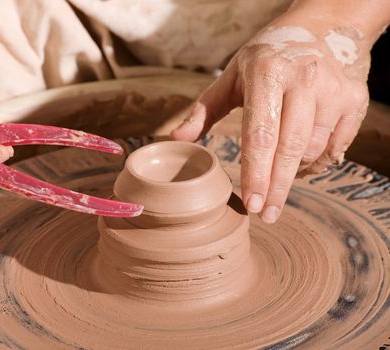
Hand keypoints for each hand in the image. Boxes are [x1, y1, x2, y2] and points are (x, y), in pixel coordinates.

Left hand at [171, 11, 374, 222]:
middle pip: (289, 149)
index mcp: (267, 73)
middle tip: (266, 216)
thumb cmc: (267, 58)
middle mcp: (304, 80)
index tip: (251, 204)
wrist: (323, 27)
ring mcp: (333, 89)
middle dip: (277, 188)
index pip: (260, 134)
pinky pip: (335, 146)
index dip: (255, 174)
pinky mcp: (354, 99)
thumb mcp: (232, 76)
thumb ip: (203, 110)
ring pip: (313, 150)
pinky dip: (317, 162)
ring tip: (279, 182)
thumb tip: (174, 139)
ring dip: (294, 174)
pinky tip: (301, 165)